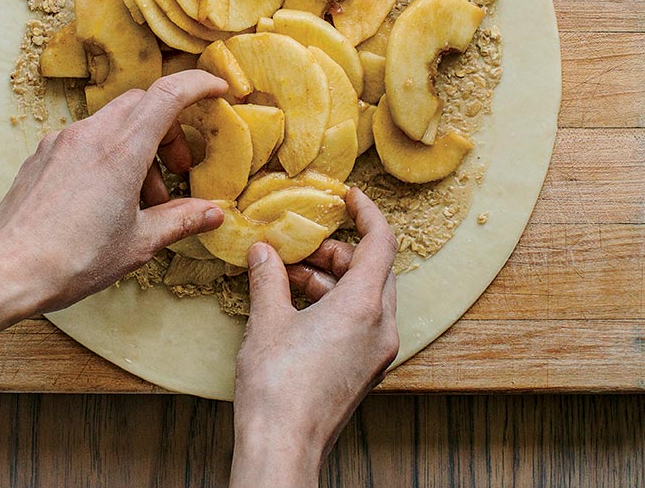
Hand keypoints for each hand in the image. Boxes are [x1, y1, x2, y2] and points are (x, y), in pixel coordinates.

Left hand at [0, 70, 227, 314]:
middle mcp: (90, 135)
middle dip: (169, 129)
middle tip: (180, 170)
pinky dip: (109, 155)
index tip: (218, 89)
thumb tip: (213, 214)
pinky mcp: (43, 155)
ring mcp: (62, 142)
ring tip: (144, 198)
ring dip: (139, 148)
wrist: (5, 271)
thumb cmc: (72, 260)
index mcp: (121, 151)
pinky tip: (108, 197)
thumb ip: (180, 220)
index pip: (167, 94)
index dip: (198, 85)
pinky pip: (87, 139)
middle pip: (142, 104)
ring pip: (114, 123)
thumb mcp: (138, 244)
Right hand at [230, 189, 398, 485]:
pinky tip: (297, 307)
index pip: (381, 242)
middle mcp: (381, 327)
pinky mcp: (366, 370)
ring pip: (366, 296)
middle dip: (338, 251)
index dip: (367, 213)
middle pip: (373, 269)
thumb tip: (262, 252)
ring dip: (332, 279)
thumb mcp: (267, 321)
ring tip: (288, 277)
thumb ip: (268, 277)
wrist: (283, 447)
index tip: (349, 197)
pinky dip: (335, 304)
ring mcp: (377, 352)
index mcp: (363, 306)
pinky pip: (361, 322)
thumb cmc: (277, 386)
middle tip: (302, 245)